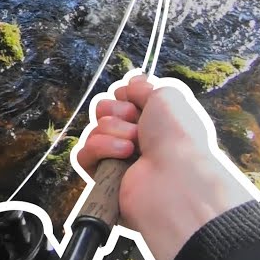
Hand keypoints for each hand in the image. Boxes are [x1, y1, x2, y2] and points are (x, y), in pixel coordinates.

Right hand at [76, 75, 253, 259]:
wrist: (174, 178)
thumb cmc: (177, 138)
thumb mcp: (166, 97)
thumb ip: (142, 86)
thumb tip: (131, 82)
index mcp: (153, 122)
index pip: (121, 100)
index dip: (125, 98)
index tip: (138, 104)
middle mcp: (136, 139)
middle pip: (103, 112)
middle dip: (116, 113)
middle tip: (136, 126)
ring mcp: (118, 159)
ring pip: (93, 131)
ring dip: (112, 132)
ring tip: (132, 146)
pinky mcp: (103, 178)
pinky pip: (83, 154)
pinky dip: (100, 150)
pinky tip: (121, 155)